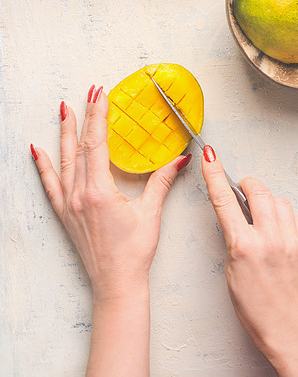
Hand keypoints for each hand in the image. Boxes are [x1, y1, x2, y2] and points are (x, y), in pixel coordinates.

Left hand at [31, 85, 189, 299]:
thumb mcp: (151, 213)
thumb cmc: (134, 252)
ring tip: (64, 110)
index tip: (100, 95)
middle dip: (84, 116)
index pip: (97, 143)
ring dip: (64, 133)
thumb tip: (181, 158)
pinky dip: (42, 166)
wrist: (116, 283)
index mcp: (100, 191)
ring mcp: (70, 204)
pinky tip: (36, 150)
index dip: (99, 116)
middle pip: (80, 146)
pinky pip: (50, 184)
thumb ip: (163, 180)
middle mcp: (80, 194)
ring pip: (64, 160)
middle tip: (88, 93)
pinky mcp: (65, 214)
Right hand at [202, 145, 297, 376]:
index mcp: (244, 247)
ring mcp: (292, 241)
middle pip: (258, 191)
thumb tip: (236, 213)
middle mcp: (270, 239)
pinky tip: (281, 231)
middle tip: (245, 190)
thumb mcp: (232, 271)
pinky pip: (296, 216)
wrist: (291, 330)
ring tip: (264, 218)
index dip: (214, 174)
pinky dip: (286, 217)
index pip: (224, 200)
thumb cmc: (257, 309)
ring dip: (269, 202)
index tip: (209, 156)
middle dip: (249, 185)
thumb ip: (234, 238)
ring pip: (280, 200)